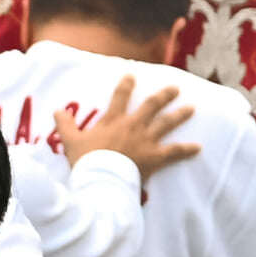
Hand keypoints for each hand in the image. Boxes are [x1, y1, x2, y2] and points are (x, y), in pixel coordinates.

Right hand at [55, 76, 201, 178]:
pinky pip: (174, 152)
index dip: (126, 84)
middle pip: (151, 106)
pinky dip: (187, 150)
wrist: (101, 180)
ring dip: (179, 115)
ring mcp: (146, 141)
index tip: (132, 76)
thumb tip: (57, 110)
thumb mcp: (71, 141)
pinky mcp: (155, 157)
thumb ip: (65, 124)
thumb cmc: (86, 161)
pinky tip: (198, 147)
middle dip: (164, 95)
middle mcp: (133, 126)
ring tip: (191, 108)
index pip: (120, 97)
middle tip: (175, 88)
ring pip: (166, 124)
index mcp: (113, 120)